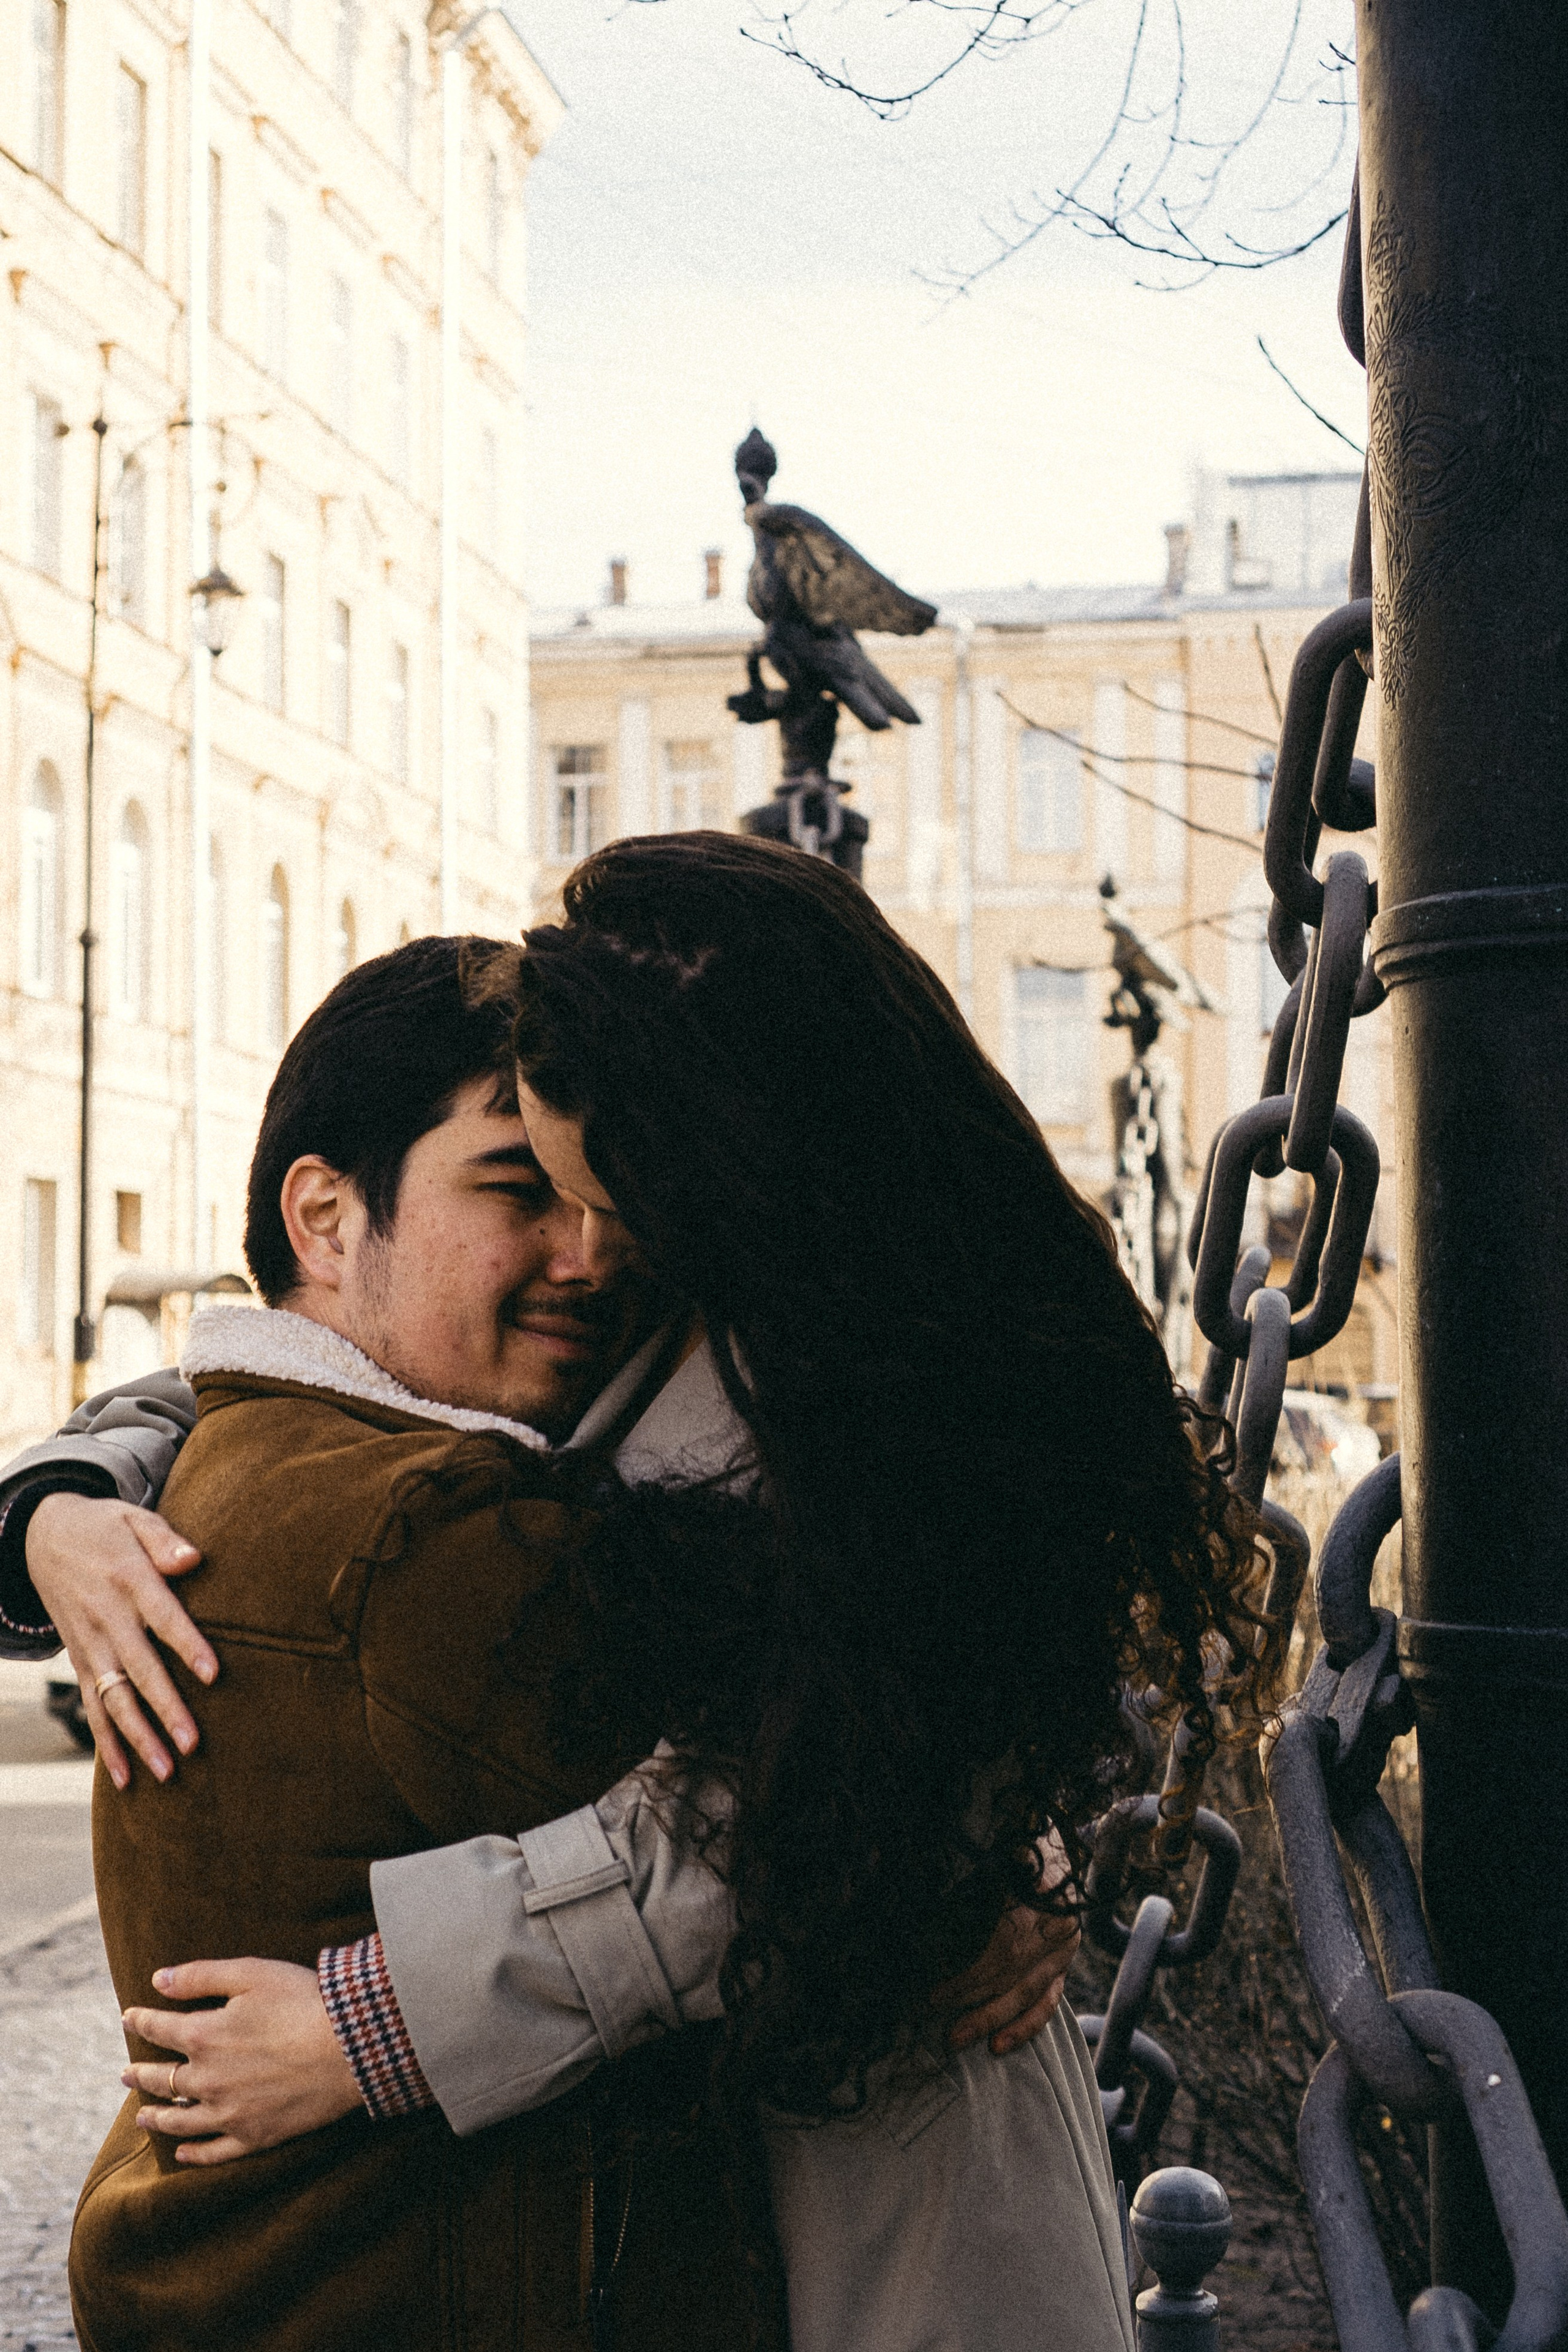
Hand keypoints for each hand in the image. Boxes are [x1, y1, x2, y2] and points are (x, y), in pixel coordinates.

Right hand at [27, 1495, 214, 1789]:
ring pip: (114, 1698)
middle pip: (139, 1669)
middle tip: (193, 1743)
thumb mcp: (133, 1518)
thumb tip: (194, 1558)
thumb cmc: (105, 1528)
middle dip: (166, 1709)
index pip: (163, 1618)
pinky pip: (92, 1706)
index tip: (213, 1675)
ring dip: (139, 1737)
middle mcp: (107, 1618)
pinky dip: (106, 1743)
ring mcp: (89, 1644)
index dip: (188, 1645)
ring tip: (167, 1771)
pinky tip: (124, 1778)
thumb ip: (165, 1540)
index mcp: (128, 1580)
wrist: (42, 1538)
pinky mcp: (79, 1660)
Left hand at [122, 1958, 361, 2164]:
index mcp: (204, 2037)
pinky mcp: (254, 2136)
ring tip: (142, 2117)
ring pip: (179, 2121)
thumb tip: (157, 1979)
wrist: (351, 2047)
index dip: (141, 2021)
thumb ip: (200, 1976)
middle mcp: (207, 2080)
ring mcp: (229, 2114)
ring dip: (155, 2118)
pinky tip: (181, 2153)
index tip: (128, 2017)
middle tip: (125, 2073)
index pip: (159, 2028)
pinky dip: (192, 2154)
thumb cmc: (304, 2001)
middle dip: (140, 2074)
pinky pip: (213, 2152)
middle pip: (161, 2080)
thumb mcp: (251, 1973)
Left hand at [932, 1833, 1081, 2056]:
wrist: (1048, 1849)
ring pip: (1024, 1992)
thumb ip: (965, 1902)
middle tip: (926, 2007)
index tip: (933, 1979)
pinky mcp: (1063, 1967)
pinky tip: (997, 2045)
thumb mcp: (990, 1866)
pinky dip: (1022, 2027)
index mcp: (1041, 1892)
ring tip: (955, 2038)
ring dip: (987, 2016)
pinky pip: (1045, 2004)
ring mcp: (1064, 1949)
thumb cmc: (1010, 1854)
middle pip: (1009, 1968)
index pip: (1002, 1941)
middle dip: (966, 1992)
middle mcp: (1057, 1924)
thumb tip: (927, 1943)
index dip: (967, 1966)